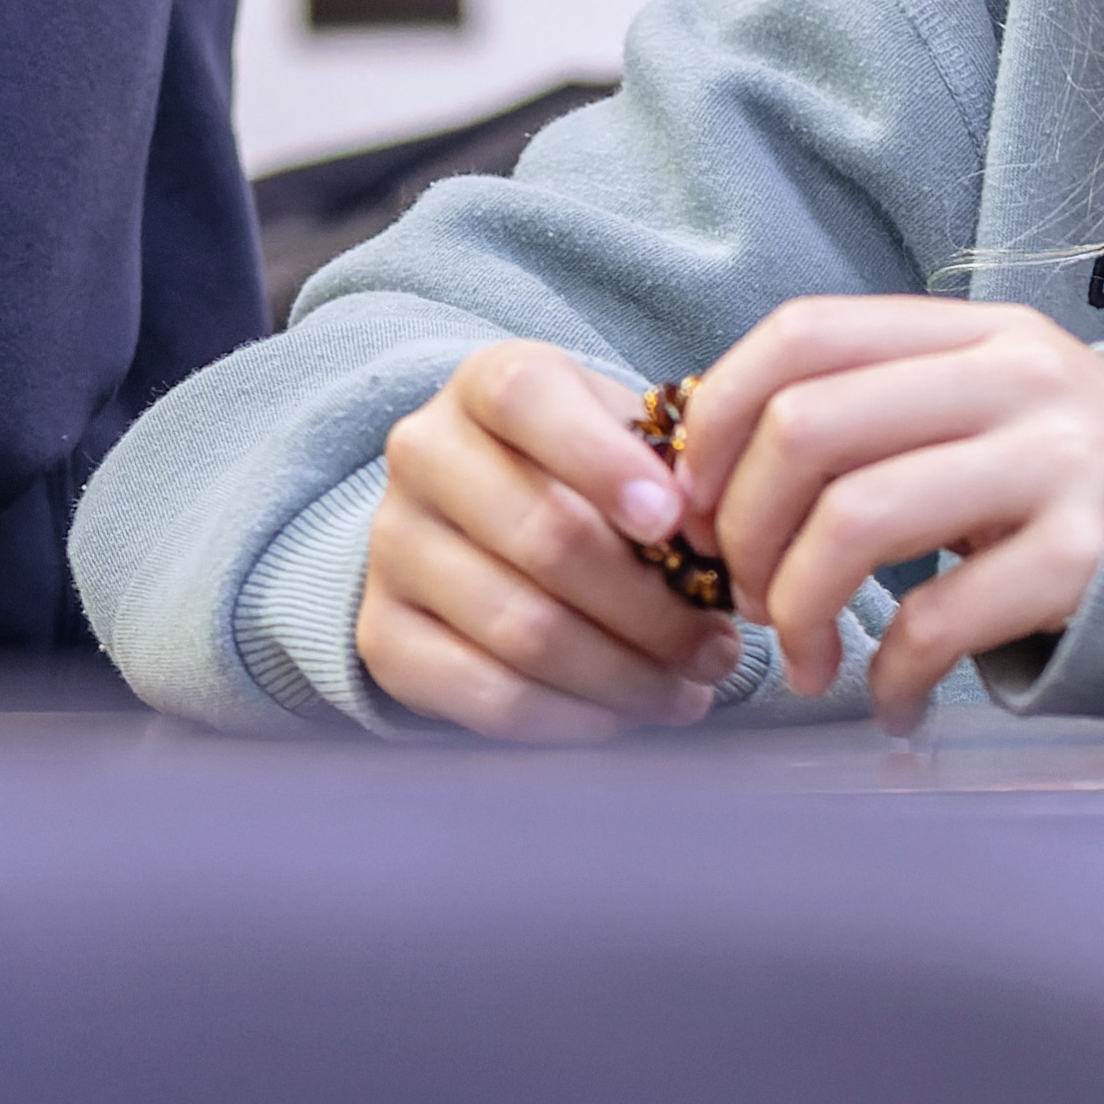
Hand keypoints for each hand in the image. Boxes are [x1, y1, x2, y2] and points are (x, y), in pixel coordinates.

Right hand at [351, 343, 735, 744]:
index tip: (673, 522)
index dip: (605, 462)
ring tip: (691, 690)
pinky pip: (489, 695)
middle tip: (721, 648)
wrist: (473, 527)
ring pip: (525, 630)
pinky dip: (574, 718)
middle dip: (653, 608)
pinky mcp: (383, 637)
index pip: (529, 401)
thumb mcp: (620, 439)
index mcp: (485, 385)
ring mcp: (392, 549)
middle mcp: (422, 455)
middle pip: (545, 536)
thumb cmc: (580, 479)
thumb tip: (719, 542)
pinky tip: (625, 714)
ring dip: (627, 675)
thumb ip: (670, 469)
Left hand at [680, 295, 1103, 734]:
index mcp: (975, 334)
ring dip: (796, 607)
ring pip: (856, 519)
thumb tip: (700, 474)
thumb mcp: (987, 420)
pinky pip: (936, 620)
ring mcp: (1059, 465)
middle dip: (741, 528)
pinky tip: (890, 702)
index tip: (689, 501)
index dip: (716, 418)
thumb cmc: (1070, 499)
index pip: (802, 334)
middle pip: (808, 426)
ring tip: (804, 657)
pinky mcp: (1087, 560)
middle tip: (743, 595)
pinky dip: (888, 677)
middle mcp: (1017, 380)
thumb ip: (875, 418)